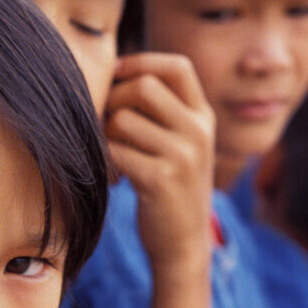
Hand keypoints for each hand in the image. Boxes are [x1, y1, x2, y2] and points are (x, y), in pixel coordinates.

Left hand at [104, 53, 214, 273]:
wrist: (184, 244)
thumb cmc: (171, 188)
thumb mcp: (181, 144)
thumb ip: (162, 111)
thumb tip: (113, 73)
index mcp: (203, 117)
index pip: (177, 67)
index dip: (141, 62)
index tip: (116, 75)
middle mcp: (198, 131)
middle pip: (144, 87)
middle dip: (114, 98)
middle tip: (106, 122)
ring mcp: (183, 156)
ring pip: (123, 119)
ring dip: (106, 133)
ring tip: (112, 154)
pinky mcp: (161, 180)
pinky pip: (116, 151)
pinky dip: (105, 160)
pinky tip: (113, 177)